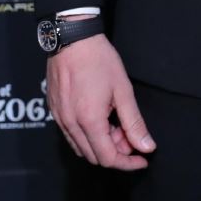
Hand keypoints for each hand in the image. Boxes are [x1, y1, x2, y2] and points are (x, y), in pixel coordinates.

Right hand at [46, 33, 156, 168]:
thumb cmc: (99, 59)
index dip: (128, 163)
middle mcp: (71, 124)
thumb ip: (134, 122)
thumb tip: (146, 146)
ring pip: (81, 147)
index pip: (108, 159)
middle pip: (94, 156)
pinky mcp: (54, 110)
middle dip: (116, 151)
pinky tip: (99, 116)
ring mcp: (60, 118)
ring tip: (115, 122)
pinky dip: (87, 134)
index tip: (142, 158)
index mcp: (89, 121)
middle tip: (130, 133)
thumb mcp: (123, 90)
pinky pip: (71, 134)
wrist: (72, 38)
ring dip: (101, 143)